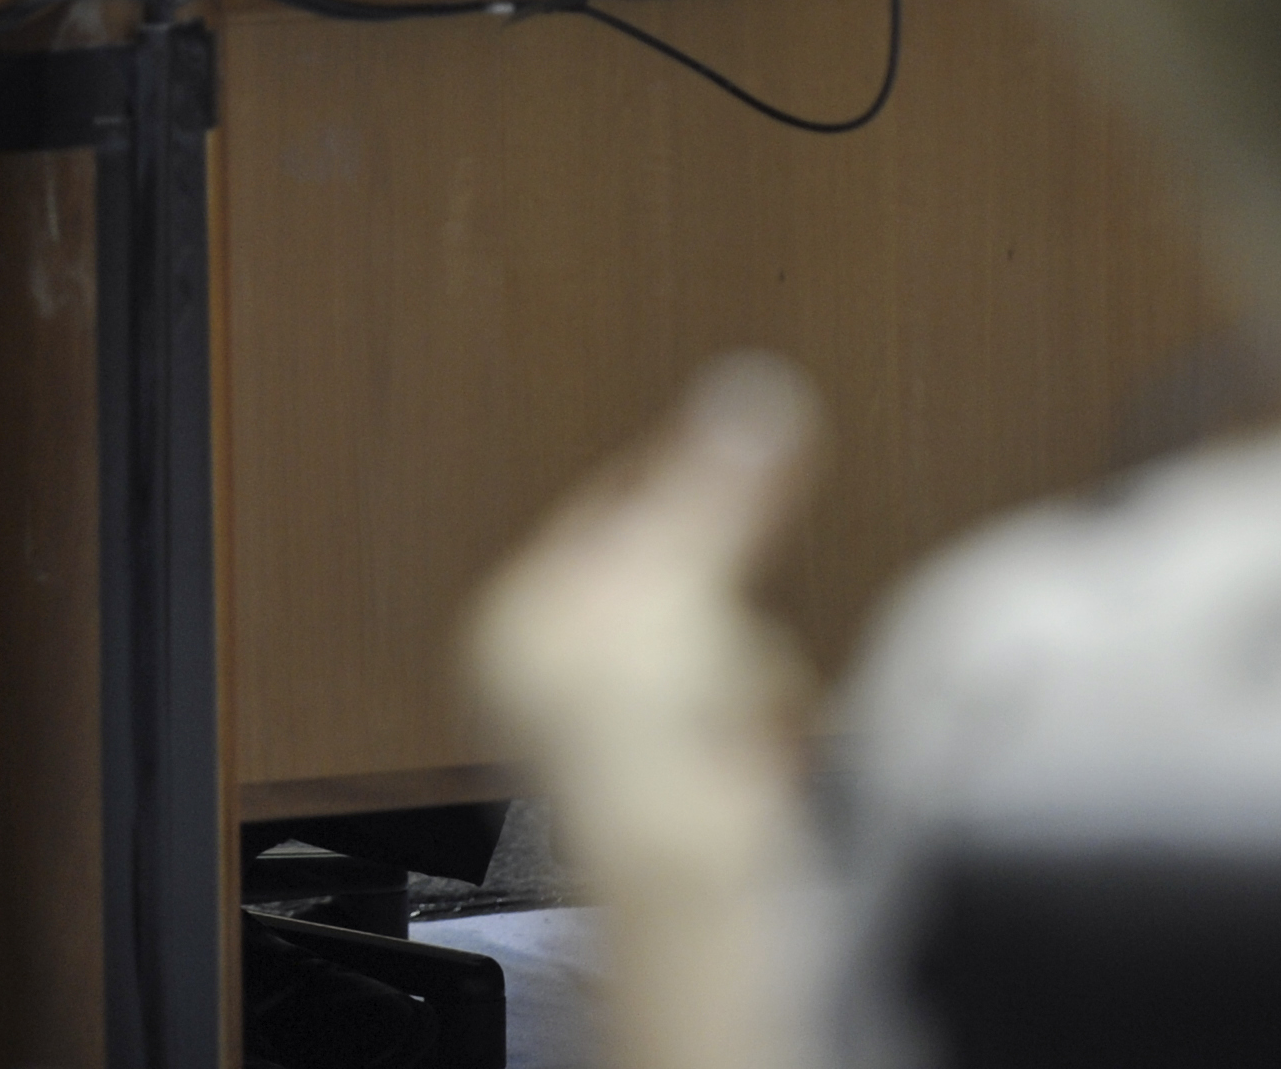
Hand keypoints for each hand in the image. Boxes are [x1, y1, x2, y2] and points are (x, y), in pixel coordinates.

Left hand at [466, 356, 822, 1068]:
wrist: (676, 887)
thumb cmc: (629, 755)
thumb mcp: (679, 576)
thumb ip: (721, 482)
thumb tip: (750, 394)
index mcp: (516, 615)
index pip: (608, 503)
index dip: (681, 475)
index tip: (737, 445)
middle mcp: (547, 678)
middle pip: (680, 579)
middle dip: (726, 613)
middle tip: (726, 643)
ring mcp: (610, 739)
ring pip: (722, 651)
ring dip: (750, 679)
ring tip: (736, 716)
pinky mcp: (673, 789)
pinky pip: (744, 718)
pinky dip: (763, 731)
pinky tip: (755, 755)